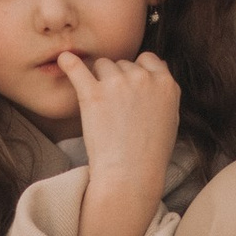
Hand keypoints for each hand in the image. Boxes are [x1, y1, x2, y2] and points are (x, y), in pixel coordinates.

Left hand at [60, 46, 179, 235]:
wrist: (130, 176)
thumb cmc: (151, 154)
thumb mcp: (171, 119)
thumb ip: (164, 92)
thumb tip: (158, 68)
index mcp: (166, 84)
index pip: (148, 59)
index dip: (137, 70)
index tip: (130, 84)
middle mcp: (144, 78)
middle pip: (124, 63)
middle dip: (118, 79)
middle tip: (114, 106)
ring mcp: (118, 84)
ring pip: (103, 65)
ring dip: (99, 79)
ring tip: (100, 105)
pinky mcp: (94, 93)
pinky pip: (77, 68)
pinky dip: (70, 63)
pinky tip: (64, 60)